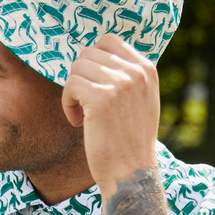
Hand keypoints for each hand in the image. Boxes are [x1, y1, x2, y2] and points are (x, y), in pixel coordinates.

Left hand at [62, 34, 160, 194]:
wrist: (131, 173)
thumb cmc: (129, 142)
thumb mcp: (140, 102)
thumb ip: (127, 77)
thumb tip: (96, 56)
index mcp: (147, 69)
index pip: (109, 41)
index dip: (93, 63)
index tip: (93, 89)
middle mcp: (136, 72)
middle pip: (88, 53)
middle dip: (80, 78)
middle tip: (85, 105)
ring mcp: (120, 83)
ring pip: (77, 67)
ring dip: (73, 92)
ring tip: (82, 116)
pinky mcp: (101, 98)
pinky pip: (70, 84)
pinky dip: (67, 103)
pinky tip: (77, 122)